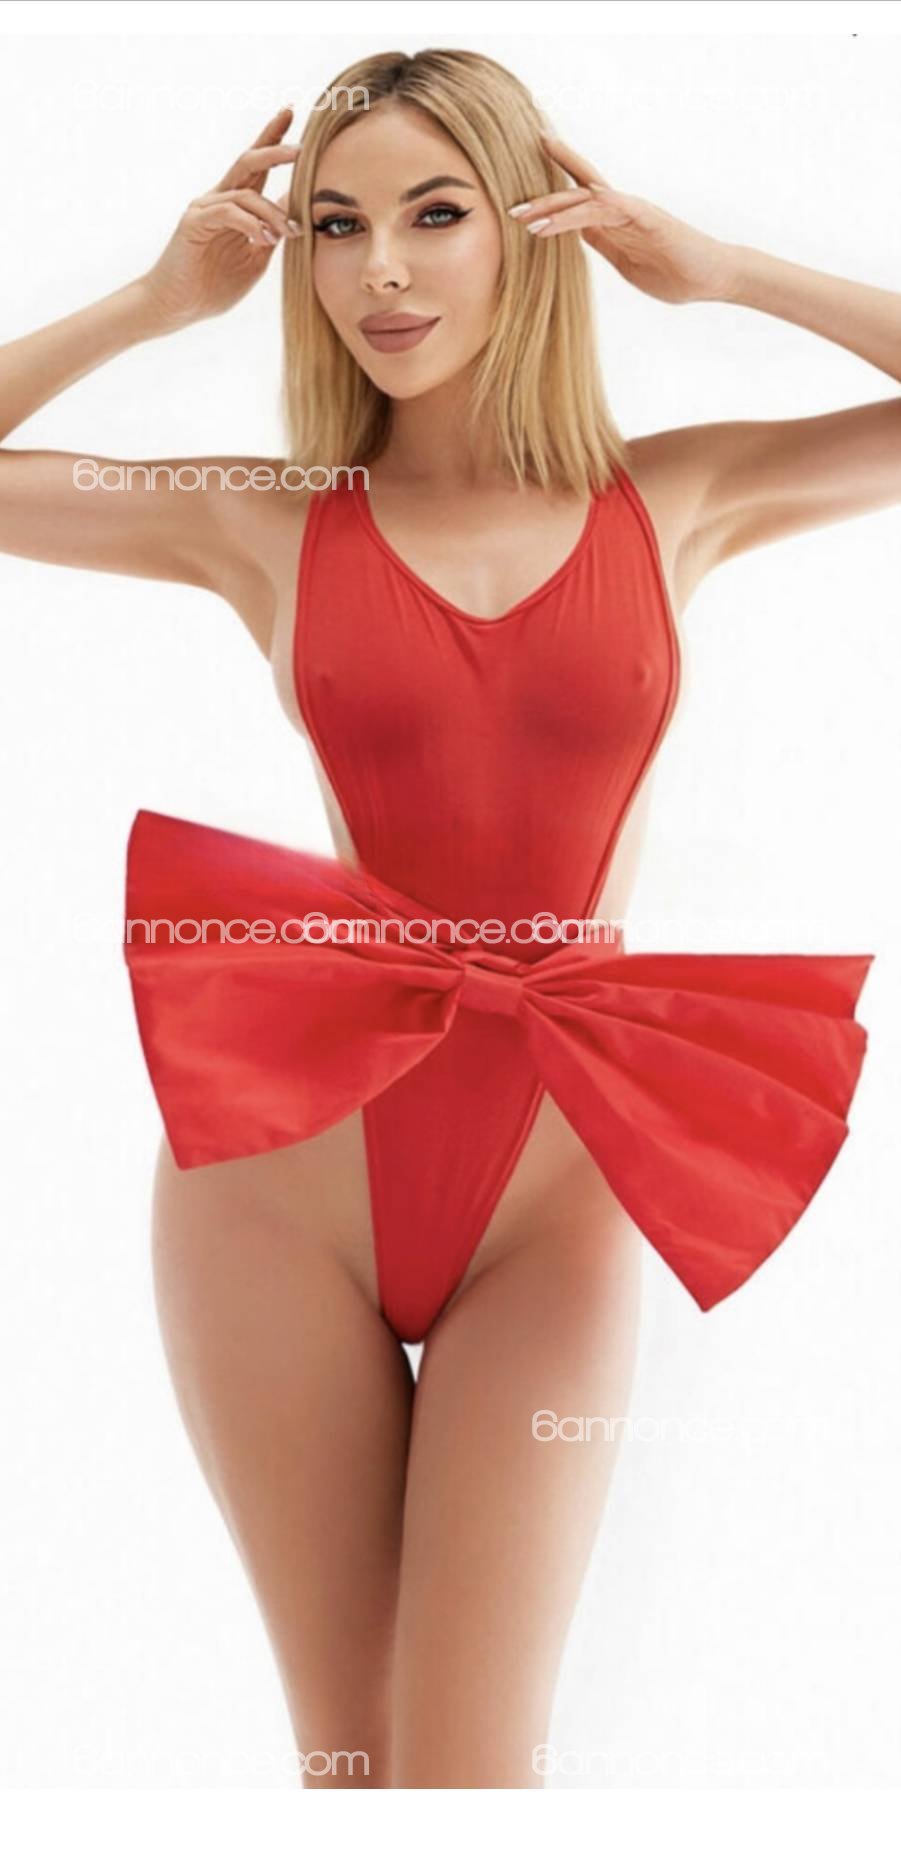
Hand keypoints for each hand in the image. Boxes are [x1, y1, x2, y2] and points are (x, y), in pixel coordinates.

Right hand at [138, 107, 302, 330]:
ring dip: (272, 211)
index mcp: (236, 206)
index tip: (292, 113)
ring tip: (288, 232)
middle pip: (249, 162)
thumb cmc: (213, 287)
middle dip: (275, 148)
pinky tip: (264, 239)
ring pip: (246, 192)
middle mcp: (219, 199)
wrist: (177, 308)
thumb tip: (294, 208)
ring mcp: (205, 208)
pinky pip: (228, 212)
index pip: (258, 166)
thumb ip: (272, 232)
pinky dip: (251, 223)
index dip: (273, 138)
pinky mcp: (194, 222)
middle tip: (301, 147)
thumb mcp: (255, 259)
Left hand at [507, 130, 737, 304]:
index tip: (521, 201)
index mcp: (616, 221)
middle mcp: (621, 208)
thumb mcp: (627, 262)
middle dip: (542, 197)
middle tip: (510, 206)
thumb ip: (603, 246)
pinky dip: (574, 215)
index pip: (578, 201)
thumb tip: (578, 238)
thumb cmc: (675, 273)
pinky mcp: (642, 216)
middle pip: (575, 191)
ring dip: (551, 207)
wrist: (713, 277)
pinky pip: (602, 209)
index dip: (551, 196)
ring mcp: (631, 209)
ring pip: (583, 198)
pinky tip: (551, 225)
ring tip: (523, 217)